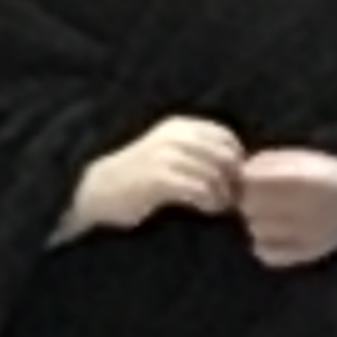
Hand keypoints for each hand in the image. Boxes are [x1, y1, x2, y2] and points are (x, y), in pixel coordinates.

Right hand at [67, 118, 243, 236]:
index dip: (238, 159)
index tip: (236, 179)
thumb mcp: (167, 152)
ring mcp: (166, 156)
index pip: (225, 136)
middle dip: (233, 179)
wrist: (99, 190)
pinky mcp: (159, 178)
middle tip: (232, 198)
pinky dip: (209, 202)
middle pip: (224, 156)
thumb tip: (237, 168)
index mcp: (178, 126)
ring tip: (218, 207)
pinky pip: (199, 190)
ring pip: (214, 174)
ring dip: (222, 195)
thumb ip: (197, 152)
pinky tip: (206, 210)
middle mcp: (174, 137)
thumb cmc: (138, 177)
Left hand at [238, 148, 336, 269]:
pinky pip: (264, 252)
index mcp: (300, 178)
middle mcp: (301, 206)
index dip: (249, 178)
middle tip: (267, 198)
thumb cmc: (327, 177)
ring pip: (254, 228)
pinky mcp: (302, 253)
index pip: (249, 179)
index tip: (258, 178)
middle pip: (248, 204)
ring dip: (259, 221)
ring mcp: (302, 232)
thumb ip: (268, 162)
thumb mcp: (302, 157)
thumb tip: (238, 174)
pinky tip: (278, 233)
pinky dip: (265, 244)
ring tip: (277, 214)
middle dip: (252, 199)